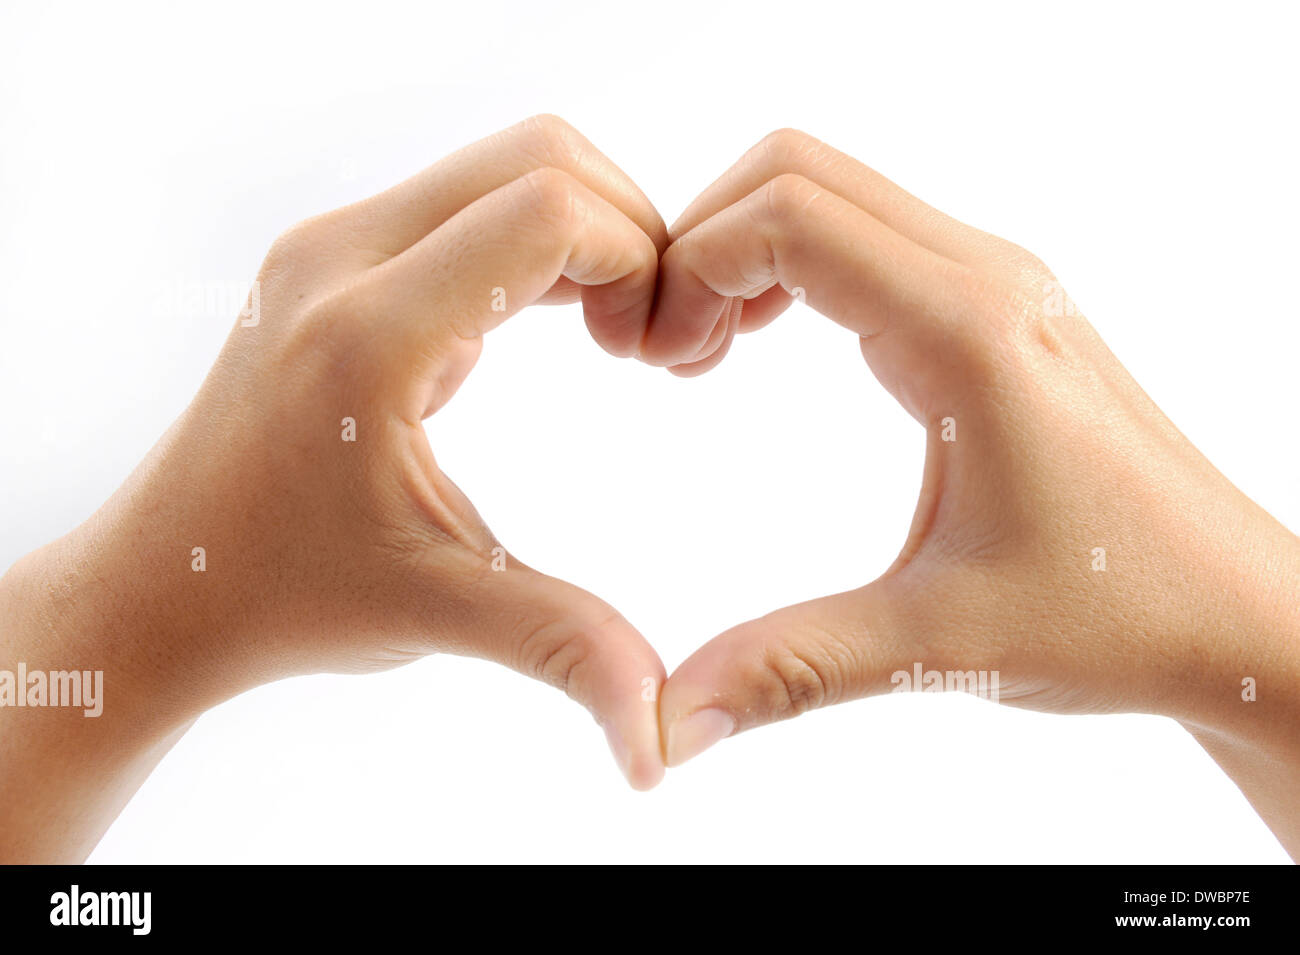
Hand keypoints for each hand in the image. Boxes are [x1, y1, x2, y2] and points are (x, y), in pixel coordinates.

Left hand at [0, 116, 670, 860]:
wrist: (167, 581)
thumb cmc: (286, 595)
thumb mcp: (441, 610)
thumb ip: (568, 649)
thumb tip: (666, 734)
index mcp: (368, 335)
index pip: (546, 210)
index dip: (638, 258)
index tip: (654, 347)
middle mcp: (339, 261)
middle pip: (538, 155)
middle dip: (627, 228)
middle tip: (645, 333)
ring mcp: (329, 249)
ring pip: (504, 164)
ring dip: (583, 228)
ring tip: (612, 329)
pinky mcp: (333, 258)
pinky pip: (465, 198)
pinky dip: (536, 238)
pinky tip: (554, 321)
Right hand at [650, 130, 1299, 855]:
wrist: (1237, 615)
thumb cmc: (1122, 614)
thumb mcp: (937, 644)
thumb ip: (786, 669)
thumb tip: (663, 725)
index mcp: (966, 333)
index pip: (790, 218)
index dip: (692, 266)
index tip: (651, 356)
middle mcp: (985, 277)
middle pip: (797, 172)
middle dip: (702, 241)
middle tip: (665, 352)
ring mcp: (996, 283)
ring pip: (832, 192)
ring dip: (746, 247)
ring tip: (703, 351)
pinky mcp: (996, 307)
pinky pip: (868, 233)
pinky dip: (792, 264)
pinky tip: (766, 343)